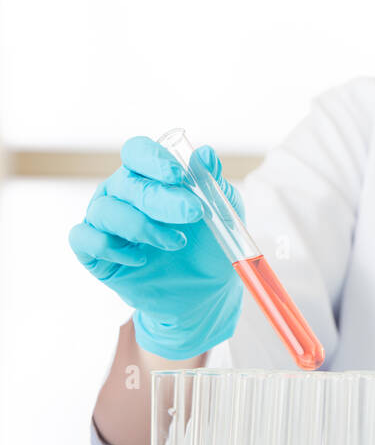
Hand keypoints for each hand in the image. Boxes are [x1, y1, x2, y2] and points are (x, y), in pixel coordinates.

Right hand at [69, 136, 243, 358]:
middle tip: (193, 214)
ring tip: (176, 243)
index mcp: (147, 174)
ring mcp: (104, 221)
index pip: (137, 151)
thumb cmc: (208, 244)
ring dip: (142, 227)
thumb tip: (205, 154)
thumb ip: (210, 182)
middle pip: (127, 182)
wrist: (203, 292)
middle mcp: (120, 192)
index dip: (153, 159)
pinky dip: (110, 247)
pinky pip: (84, 238)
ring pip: (105, 210)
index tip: (178, 175)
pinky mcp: (93, 252)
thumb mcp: (220, 211)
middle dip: (161, 199)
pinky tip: (139, 259)